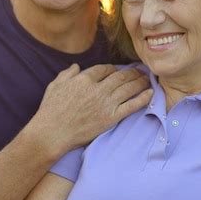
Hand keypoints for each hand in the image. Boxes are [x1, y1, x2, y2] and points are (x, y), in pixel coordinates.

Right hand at [29, 64, 151, 158]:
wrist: (52, 133)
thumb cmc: (50, 110)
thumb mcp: (55, 86)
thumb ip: (67, 74)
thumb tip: (76, 66)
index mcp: (84, 79)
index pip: (105, 69)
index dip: (114, 68)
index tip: (118, 70)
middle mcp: (98, 89)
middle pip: (121, 76)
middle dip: (132, 72)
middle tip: (140, 71)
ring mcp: (106, 104)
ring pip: (129, 88)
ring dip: (140, 82)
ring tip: (147, 78)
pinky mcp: (111, 118)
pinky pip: (132, 106)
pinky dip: (143, 98)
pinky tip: (150, 93)